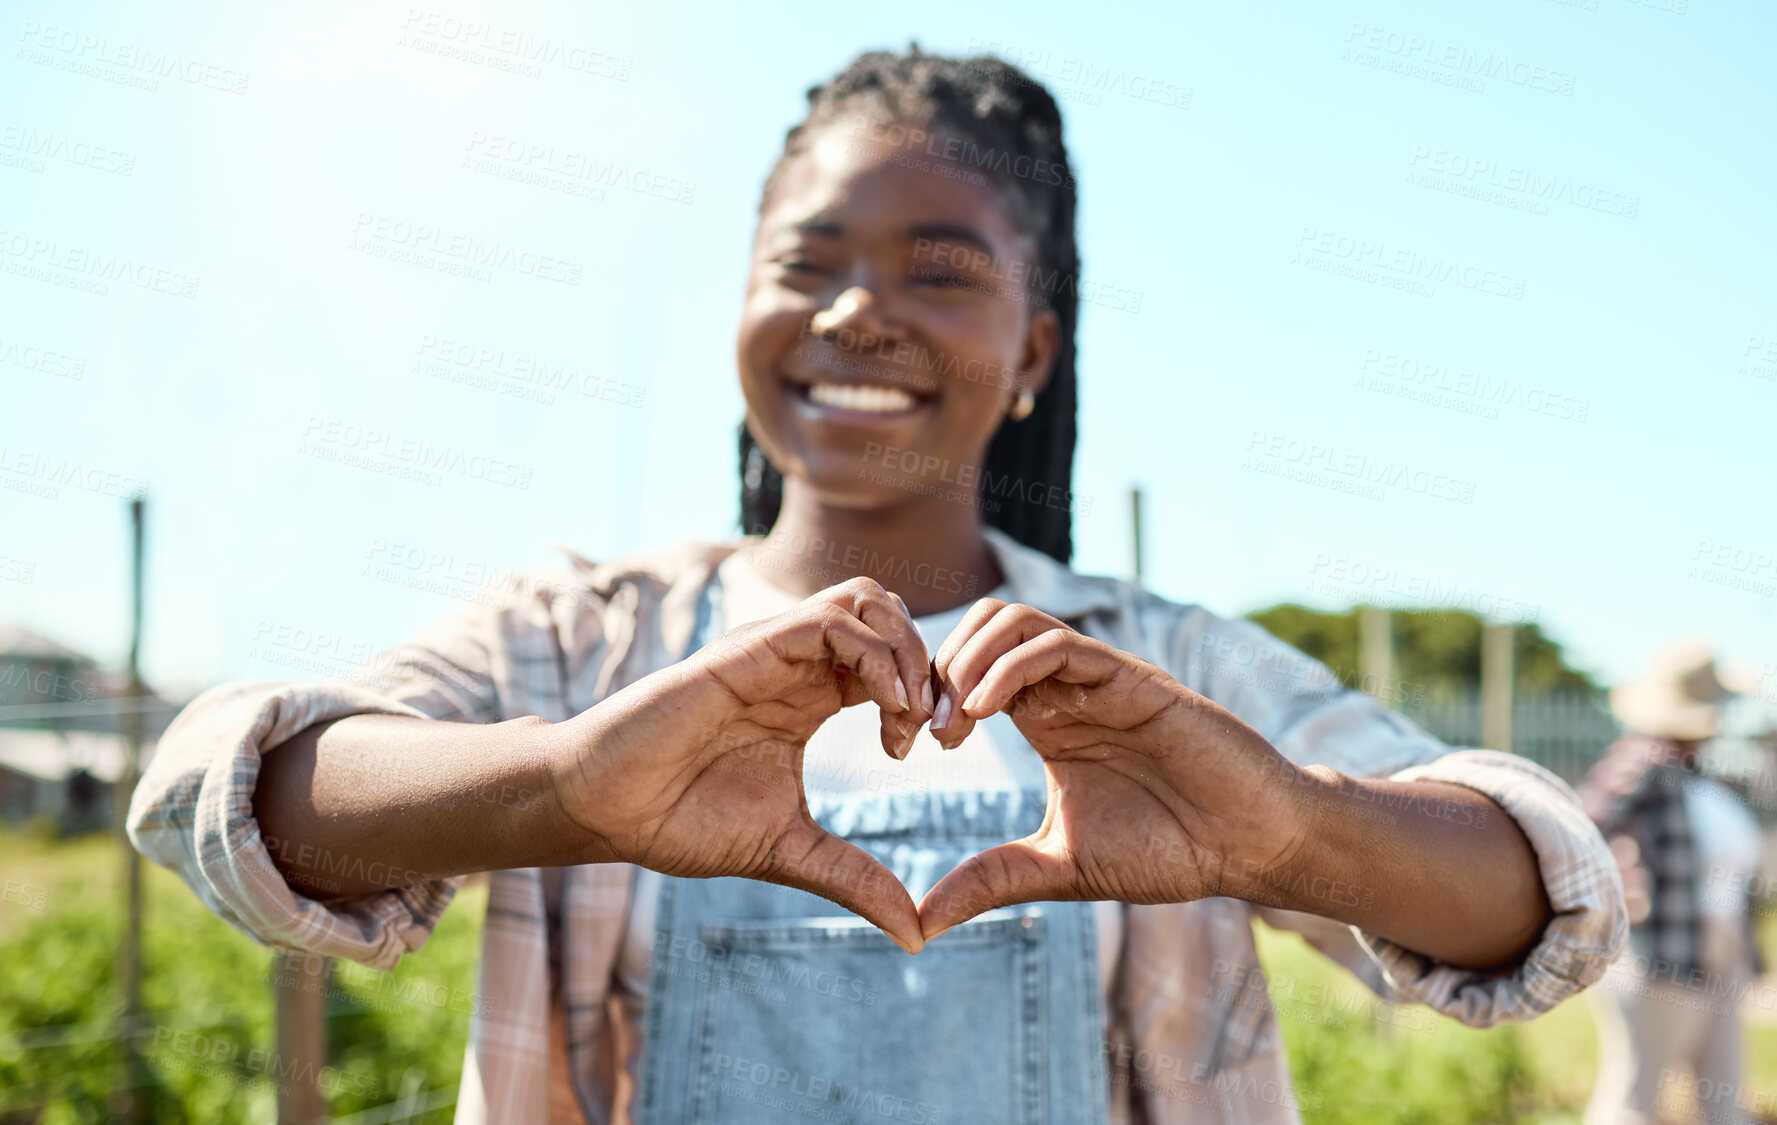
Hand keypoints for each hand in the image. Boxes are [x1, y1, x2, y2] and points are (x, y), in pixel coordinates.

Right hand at [547, 578, 934, 951]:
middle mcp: (797, 665)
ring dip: (905, 649)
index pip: (892, 659)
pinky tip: (883, 708)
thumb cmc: (680, 821)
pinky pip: (829, 620)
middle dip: (928, 662)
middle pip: (890, 615)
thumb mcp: (790, 853)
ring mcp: (774, 651)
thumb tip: (915, 933)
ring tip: (907, 713)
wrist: (605, 809)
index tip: (927, 750)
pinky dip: (873, 654)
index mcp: (810, 699)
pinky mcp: (749, 650)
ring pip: (867, 601)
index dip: (926, 693)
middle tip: (931, 727)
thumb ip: (854, 878)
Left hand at [917, 599, 1306, 939]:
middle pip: (980, 627)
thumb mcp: (1058, 867)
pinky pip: (1058, 644)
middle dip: (937, 667)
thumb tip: (918, 922)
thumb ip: (990, 881)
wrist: (1247, 846)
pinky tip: (986, 710)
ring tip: (954, 718)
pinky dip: (1009, 666)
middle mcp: (1066, 688)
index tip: (908, 748)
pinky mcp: (1129, 679)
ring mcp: (1096, 678)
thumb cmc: (1168, 850)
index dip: (927, 696)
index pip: (966, 669)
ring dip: (967, 658)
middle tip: (924, 728)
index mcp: (1045, 719)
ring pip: (1012, 620)